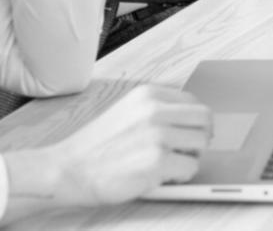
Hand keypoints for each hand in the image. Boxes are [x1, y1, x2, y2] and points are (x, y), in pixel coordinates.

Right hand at [36, 85, 209, 207]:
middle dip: (200, 137)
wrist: (67, 169)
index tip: (188, 134)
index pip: (194, 102)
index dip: (194, 122)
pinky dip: (181, 176)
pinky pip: (191, 168)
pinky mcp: (158, 161)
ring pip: (202, 144)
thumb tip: (189, 122)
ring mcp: (158, 135)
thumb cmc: (95, 147)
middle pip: (205, 120)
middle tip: (185, 152)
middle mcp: (155, 110)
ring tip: (170, 165)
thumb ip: (156, 111)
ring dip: (191, 157)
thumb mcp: (127, 112)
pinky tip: (162, 177)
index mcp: (148, 95)